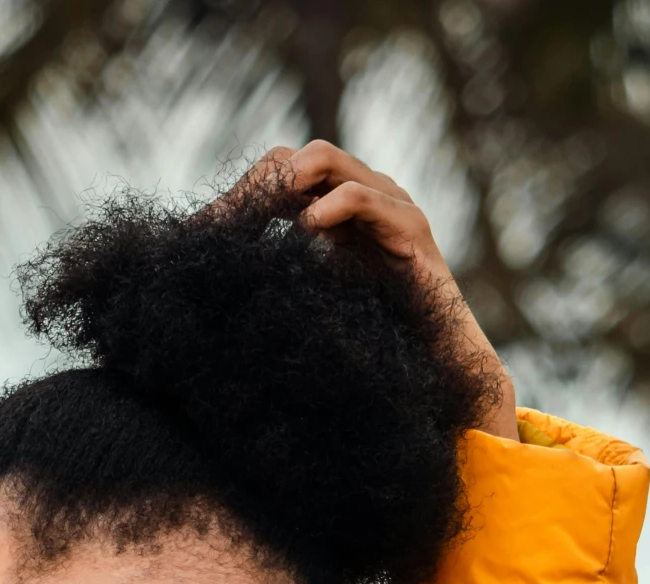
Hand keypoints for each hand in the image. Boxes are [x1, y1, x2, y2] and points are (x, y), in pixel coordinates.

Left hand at [233, 141, 519, 440]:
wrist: (439, 360)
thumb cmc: (381, 334)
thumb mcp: (320, 292)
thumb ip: (288, 267)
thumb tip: (228, 264)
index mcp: (342, 206)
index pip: (286, 169)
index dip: (247, 190)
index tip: (210, 225)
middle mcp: (367, 193)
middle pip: (299, 157)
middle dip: (259, 183)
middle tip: (226, 219)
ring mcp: (391, 203)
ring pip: (327, 160)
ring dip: (285, 183)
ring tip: (259, 215)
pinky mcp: (411, 227)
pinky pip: (362, 197)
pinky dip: (328, 205)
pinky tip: (306, 229)